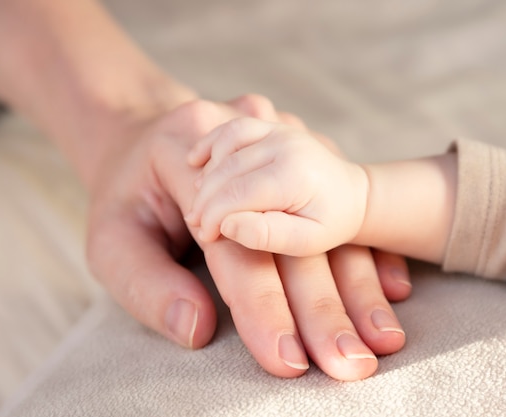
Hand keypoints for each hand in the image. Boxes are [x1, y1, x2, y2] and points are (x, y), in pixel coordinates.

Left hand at [86, 95, 407, 380]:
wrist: (149, 138)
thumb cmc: (129, 198)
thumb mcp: (111, 239)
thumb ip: (147, 283)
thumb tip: (197, 329)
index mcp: (187, 156)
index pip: (236, 247)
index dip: (261, 307)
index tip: (287, 361)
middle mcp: (246, 142)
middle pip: (291, 238)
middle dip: (321, 307)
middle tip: (350, 363)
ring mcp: (282, 143)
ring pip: (328, 222)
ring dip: (358, 285)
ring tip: (383, 338)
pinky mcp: (303, 156)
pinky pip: (345, 207)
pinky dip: (369, 250)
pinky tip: (394, 287)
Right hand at [186, 117, 368, 255]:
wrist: (353, 195)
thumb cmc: (329, 223)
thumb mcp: (306, 242)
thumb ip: (267, 235)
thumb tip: (227, 224)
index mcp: (294, 175)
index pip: (237, 195)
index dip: (214, 217)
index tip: (205, 236)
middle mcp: (285, 145)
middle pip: (227, 170)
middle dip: (205, 200)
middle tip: (196, 224)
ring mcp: (279, 131)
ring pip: (226, 144)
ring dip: (206, 173)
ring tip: (198, 201)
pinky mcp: (273, 126)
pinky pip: (234, 128)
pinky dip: (212, 143)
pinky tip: (196, 161)